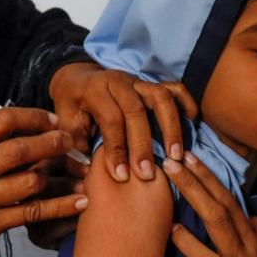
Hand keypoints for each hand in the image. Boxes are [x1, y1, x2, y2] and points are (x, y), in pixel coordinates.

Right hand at [0, 108, 87, 256]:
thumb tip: (34, 127)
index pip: (1, 121)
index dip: (32, 117)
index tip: (53, 121)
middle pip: (18, 150)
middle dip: (51, 143)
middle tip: (70, 142)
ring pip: (29, 181)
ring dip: (61, 177)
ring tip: (81, 173)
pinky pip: (33, 212)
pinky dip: (62, 206)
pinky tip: (81, 202)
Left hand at [48, 62, 197, 182]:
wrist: (77, 80)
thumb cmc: (72, 107)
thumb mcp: (65, 125)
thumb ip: (74, 148)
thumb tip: (87, 175)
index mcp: (94, 90)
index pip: (110, 119)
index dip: (116, 148)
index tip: (121, 176)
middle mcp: (119, 82)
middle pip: (136, 111)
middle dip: (143, 145)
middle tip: (147, 175)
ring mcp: (138, 81)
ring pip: (161, 97)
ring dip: (171, 128)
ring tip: (175, 157)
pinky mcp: (152, 84)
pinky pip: (176, 89)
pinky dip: (187, 105)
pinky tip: (191, 127)